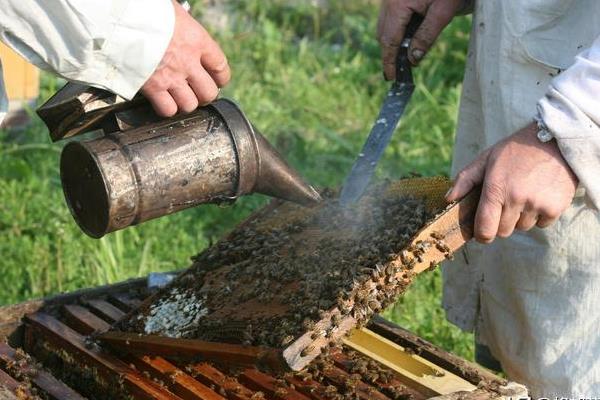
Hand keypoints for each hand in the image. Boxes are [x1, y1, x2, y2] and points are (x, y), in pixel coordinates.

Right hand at [141, 1, 230, 116]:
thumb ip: (184, 28)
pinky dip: (166, 109)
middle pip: (209, 92)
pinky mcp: (152, 88)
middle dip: (205, 95)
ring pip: (190, 105)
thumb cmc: (145, 11)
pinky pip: (167, 110)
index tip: (217, 80)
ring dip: (185, 103)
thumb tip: (184, 30)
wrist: (118, 19)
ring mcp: (170, 77)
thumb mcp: (173, 12)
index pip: (221, 68)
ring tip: (179, 97)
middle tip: (197, 92)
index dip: (221, 78)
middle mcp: (187, 62)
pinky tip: (163, 101)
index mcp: (197, 40)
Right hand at [377, 0, 464, 78]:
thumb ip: (426, 37)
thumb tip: (413, 59)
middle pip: (383, 34)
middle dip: (389, 53)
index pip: (389, 40)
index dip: (389, 61)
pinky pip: (391, 17)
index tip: (392, 77)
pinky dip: (396, 31)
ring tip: (403, 58)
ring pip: (385, 26)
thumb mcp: (443, 12)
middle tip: (397, 72)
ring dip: (392, 43)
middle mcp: (389, 1)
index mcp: (398, 5)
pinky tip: (407, 39)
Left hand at [446, 123, 577, 242]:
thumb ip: (465, 179)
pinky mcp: (555, 208)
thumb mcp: (486, 159)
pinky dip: (539, 215)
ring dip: (520, 218)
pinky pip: (542, 224)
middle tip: (505, 203)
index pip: (485, 228)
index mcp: (496, 188)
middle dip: (500, 222)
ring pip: (522, 227)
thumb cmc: (515, 151)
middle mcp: (516, 198)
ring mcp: (537, 204)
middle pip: (503, 232)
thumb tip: (448, 199)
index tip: (482, 232)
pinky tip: (540, 195)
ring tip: (524, 195)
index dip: (481, 235)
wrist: (556, 141)